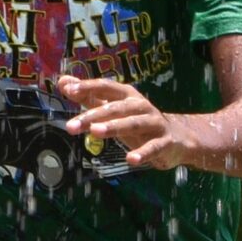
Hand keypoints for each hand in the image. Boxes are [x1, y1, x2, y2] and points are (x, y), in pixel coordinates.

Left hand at [56, 74, 192, 169]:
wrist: (178, 138)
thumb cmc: (138, 122)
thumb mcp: (114, 108)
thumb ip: (89, 96)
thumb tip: (63, 81)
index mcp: (127, 95)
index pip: (105, 87)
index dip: (88, 87)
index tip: (69, 90)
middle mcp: (141, 105)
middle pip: (114, 108)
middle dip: (92, 115)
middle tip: (71, 125)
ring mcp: (154, 122)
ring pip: (132, 123)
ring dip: (114, 127)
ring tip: (95, 132)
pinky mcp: (164, 142)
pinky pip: (153, 147)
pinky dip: (142, 153)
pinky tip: (130, 159)